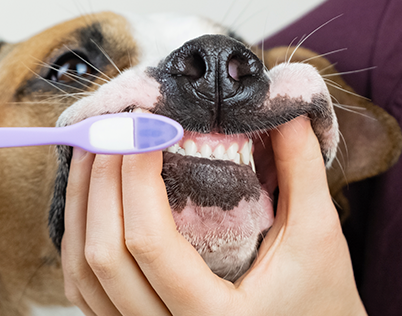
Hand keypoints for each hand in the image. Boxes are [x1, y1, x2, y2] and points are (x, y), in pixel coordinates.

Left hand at [62, 116, 366, 314]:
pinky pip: (85, 289)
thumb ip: (300, 168)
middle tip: (115, 127)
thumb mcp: (318, 235)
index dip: (135, 176)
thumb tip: (282, 105)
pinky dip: (79, 238)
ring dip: (80, 207)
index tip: (144, 126)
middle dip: (100, 182)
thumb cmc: (322, 300)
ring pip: (83, 275)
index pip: (148, 242)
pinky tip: (91, 197)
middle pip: (103, 256)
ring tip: (94, 150)